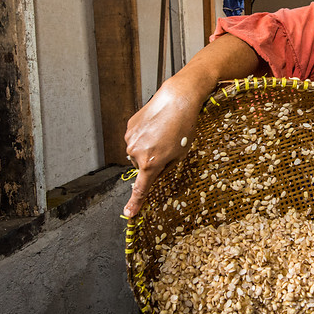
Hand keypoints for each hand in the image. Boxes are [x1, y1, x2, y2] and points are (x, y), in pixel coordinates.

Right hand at [122, 83, 204, 217]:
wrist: (177, 99)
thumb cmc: (184, 127)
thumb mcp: (181, 154)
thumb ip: (166, 168)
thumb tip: (155, 172)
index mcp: (151, 164)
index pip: (141, 189)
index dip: (135, 203)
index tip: (129, 214)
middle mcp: (136, 153)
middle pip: (143, 166)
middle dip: (154, 161)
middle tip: (170, 146)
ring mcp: (130, 139)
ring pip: (138, 152)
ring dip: (149, 148)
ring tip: (165, 133)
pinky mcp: (129, 127)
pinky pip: (136, 139)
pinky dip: (145, 136)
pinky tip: (157, 126)